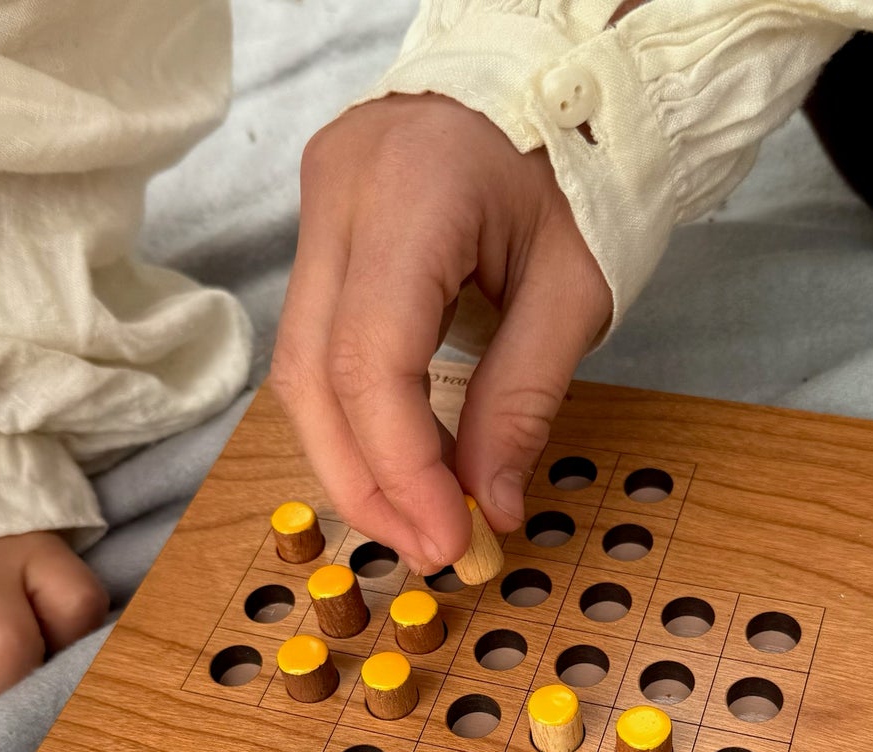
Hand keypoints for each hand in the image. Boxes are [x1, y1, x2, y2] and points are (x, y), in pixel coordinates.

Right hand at [271, 94, 611, 574]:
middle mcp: (341, 191)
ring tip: (414, 519)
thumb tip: (487, 505)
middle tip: (426, 549)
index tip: (449, 537)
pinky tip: (398, 461)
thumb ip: (523, 399)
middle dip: (364, 481)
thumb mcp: (575, 288)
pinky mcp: (321, 230)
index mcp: (414, 187)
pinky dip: (353, 418)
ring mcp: (319, 206)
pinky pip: (315, 345)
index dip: (400, 466)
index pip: (371, 358)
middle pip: (310, 373)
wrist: (549, 81)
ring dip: (350, 460)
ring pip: (297, 368)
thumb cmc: (574, 168)